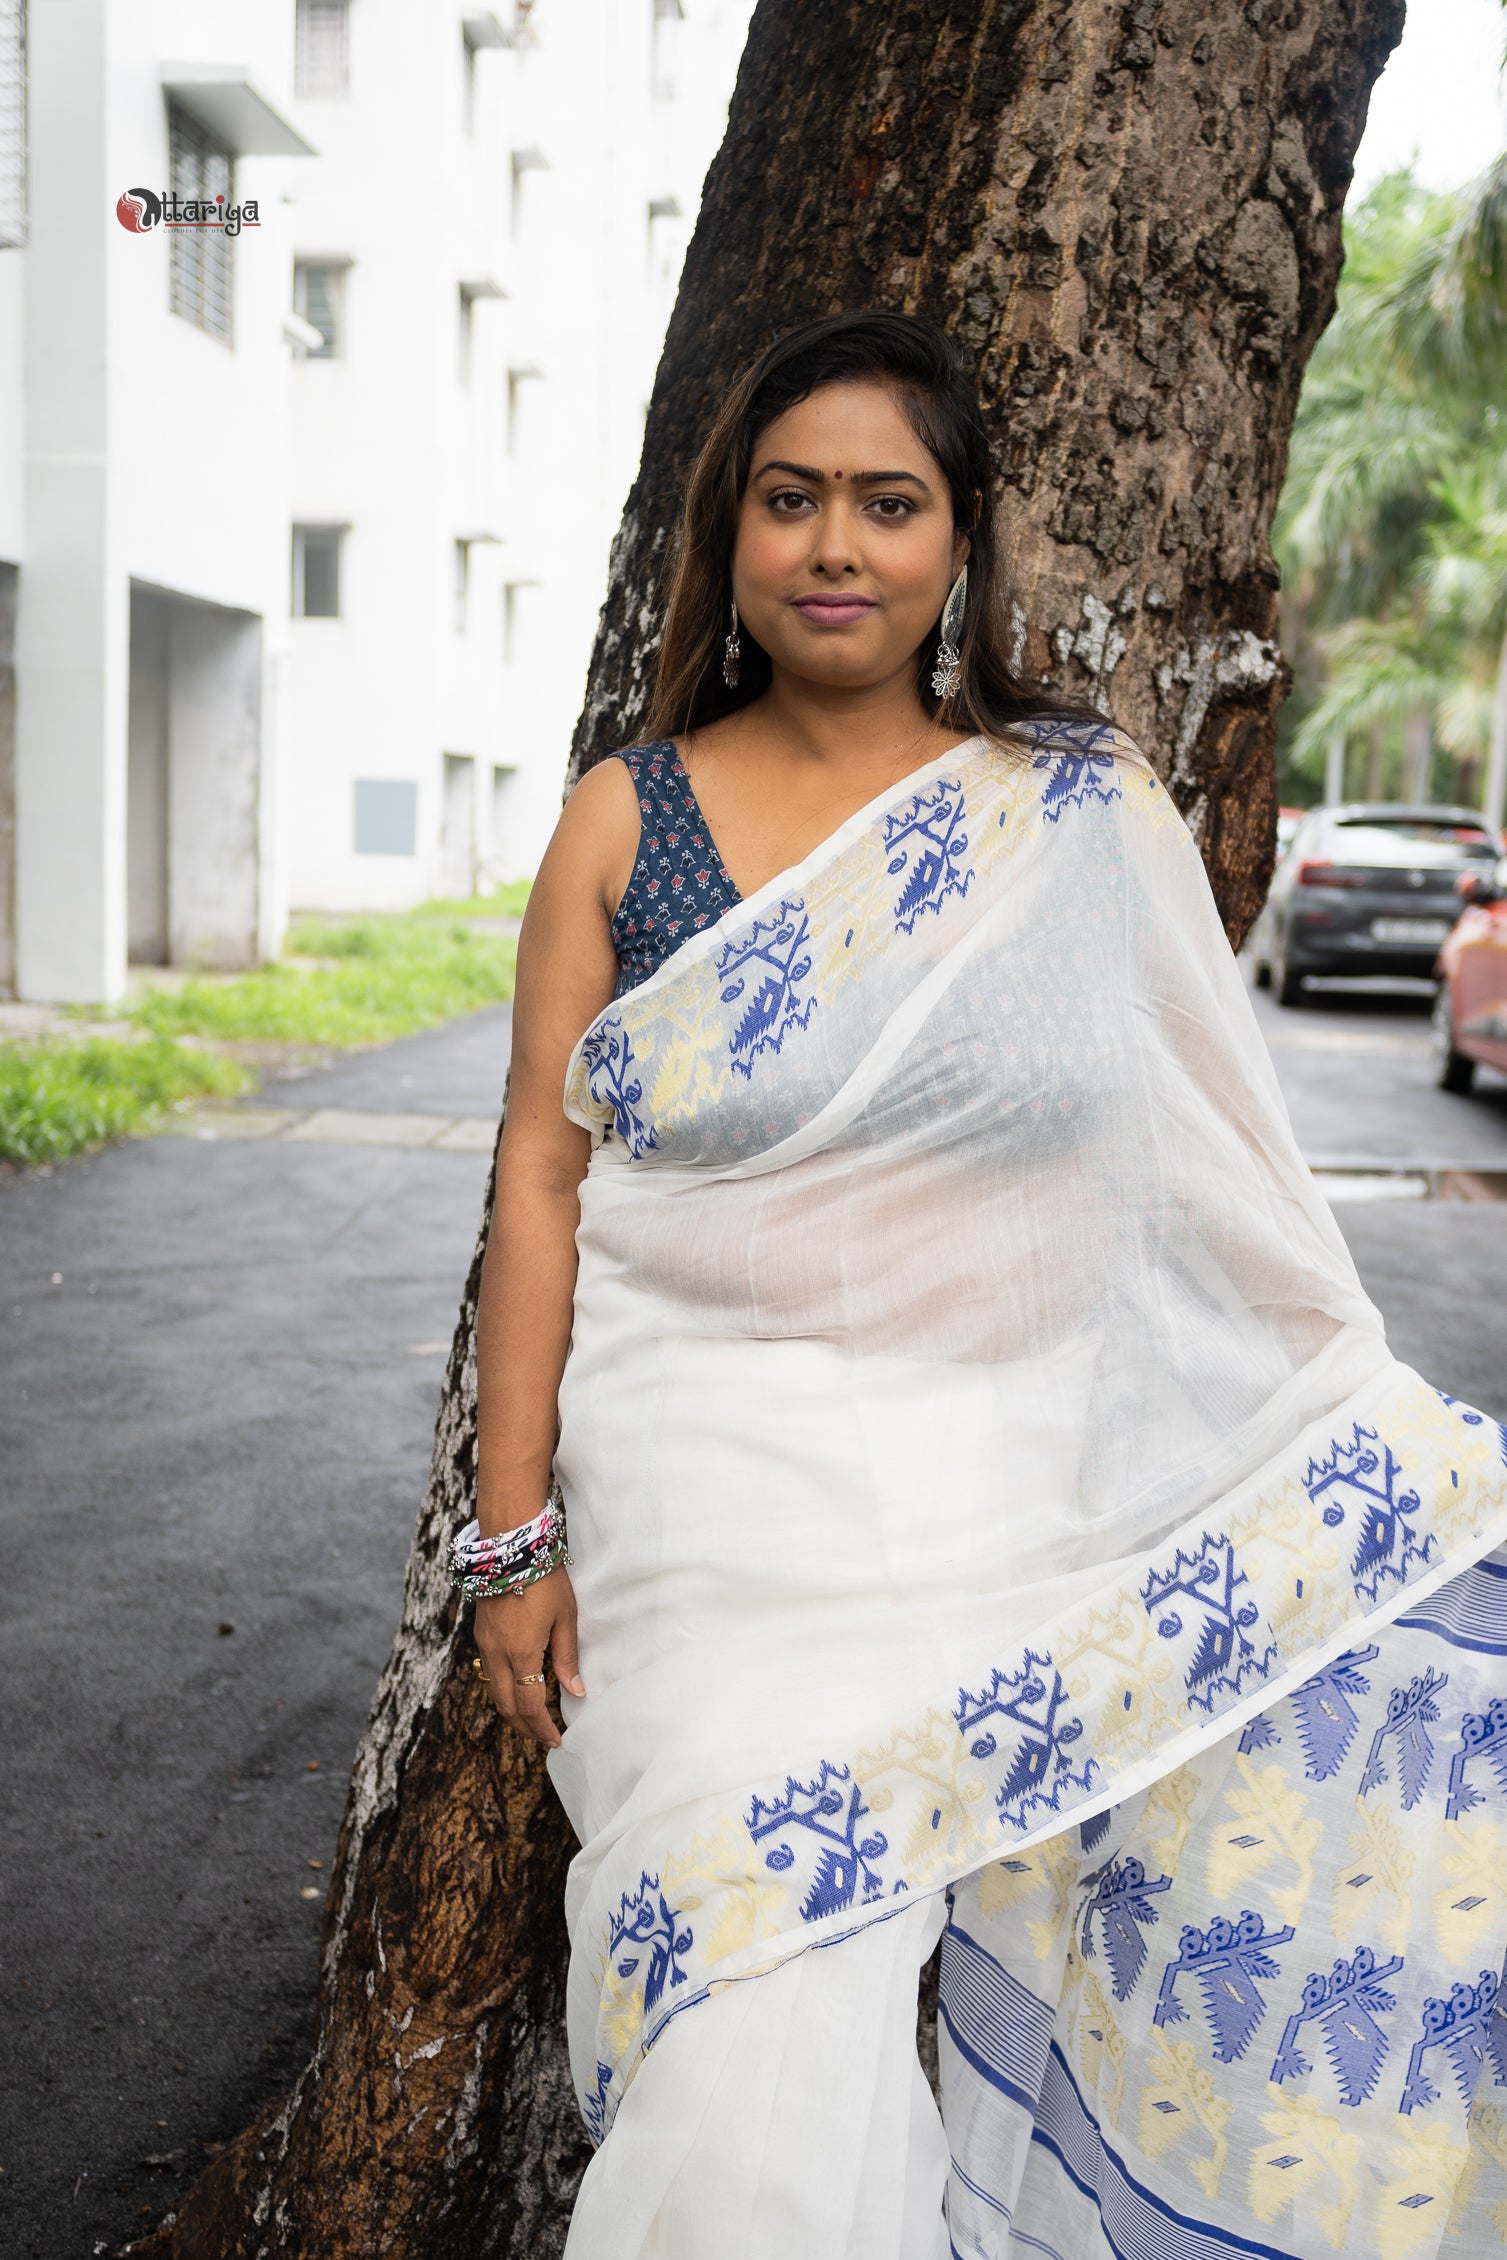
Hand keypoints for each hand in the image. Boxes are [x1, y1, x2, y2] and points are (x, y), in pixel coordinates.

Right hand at [473, 1567, 583, 1748]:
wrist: (511, 1546)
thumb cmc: (545, 1578)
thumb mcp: (565, 1617)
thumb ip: (567, 1657)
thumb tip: (576, 1691)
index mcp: (521, 1653)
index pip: (530, 1705)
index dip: (542, 1727)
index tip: (556, 1739)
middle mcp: (497, 1653)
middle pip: (506, 1706)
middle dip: (525, 1727)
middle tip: (544, 1738)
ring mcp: (485, 1643)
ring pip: (493, 1691)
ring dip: (511, 1711)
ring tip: (532, 1720)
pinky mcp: (480, 1633)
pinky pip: (488, 1672)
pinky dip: (502, 1689)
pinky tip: (517, 1688)